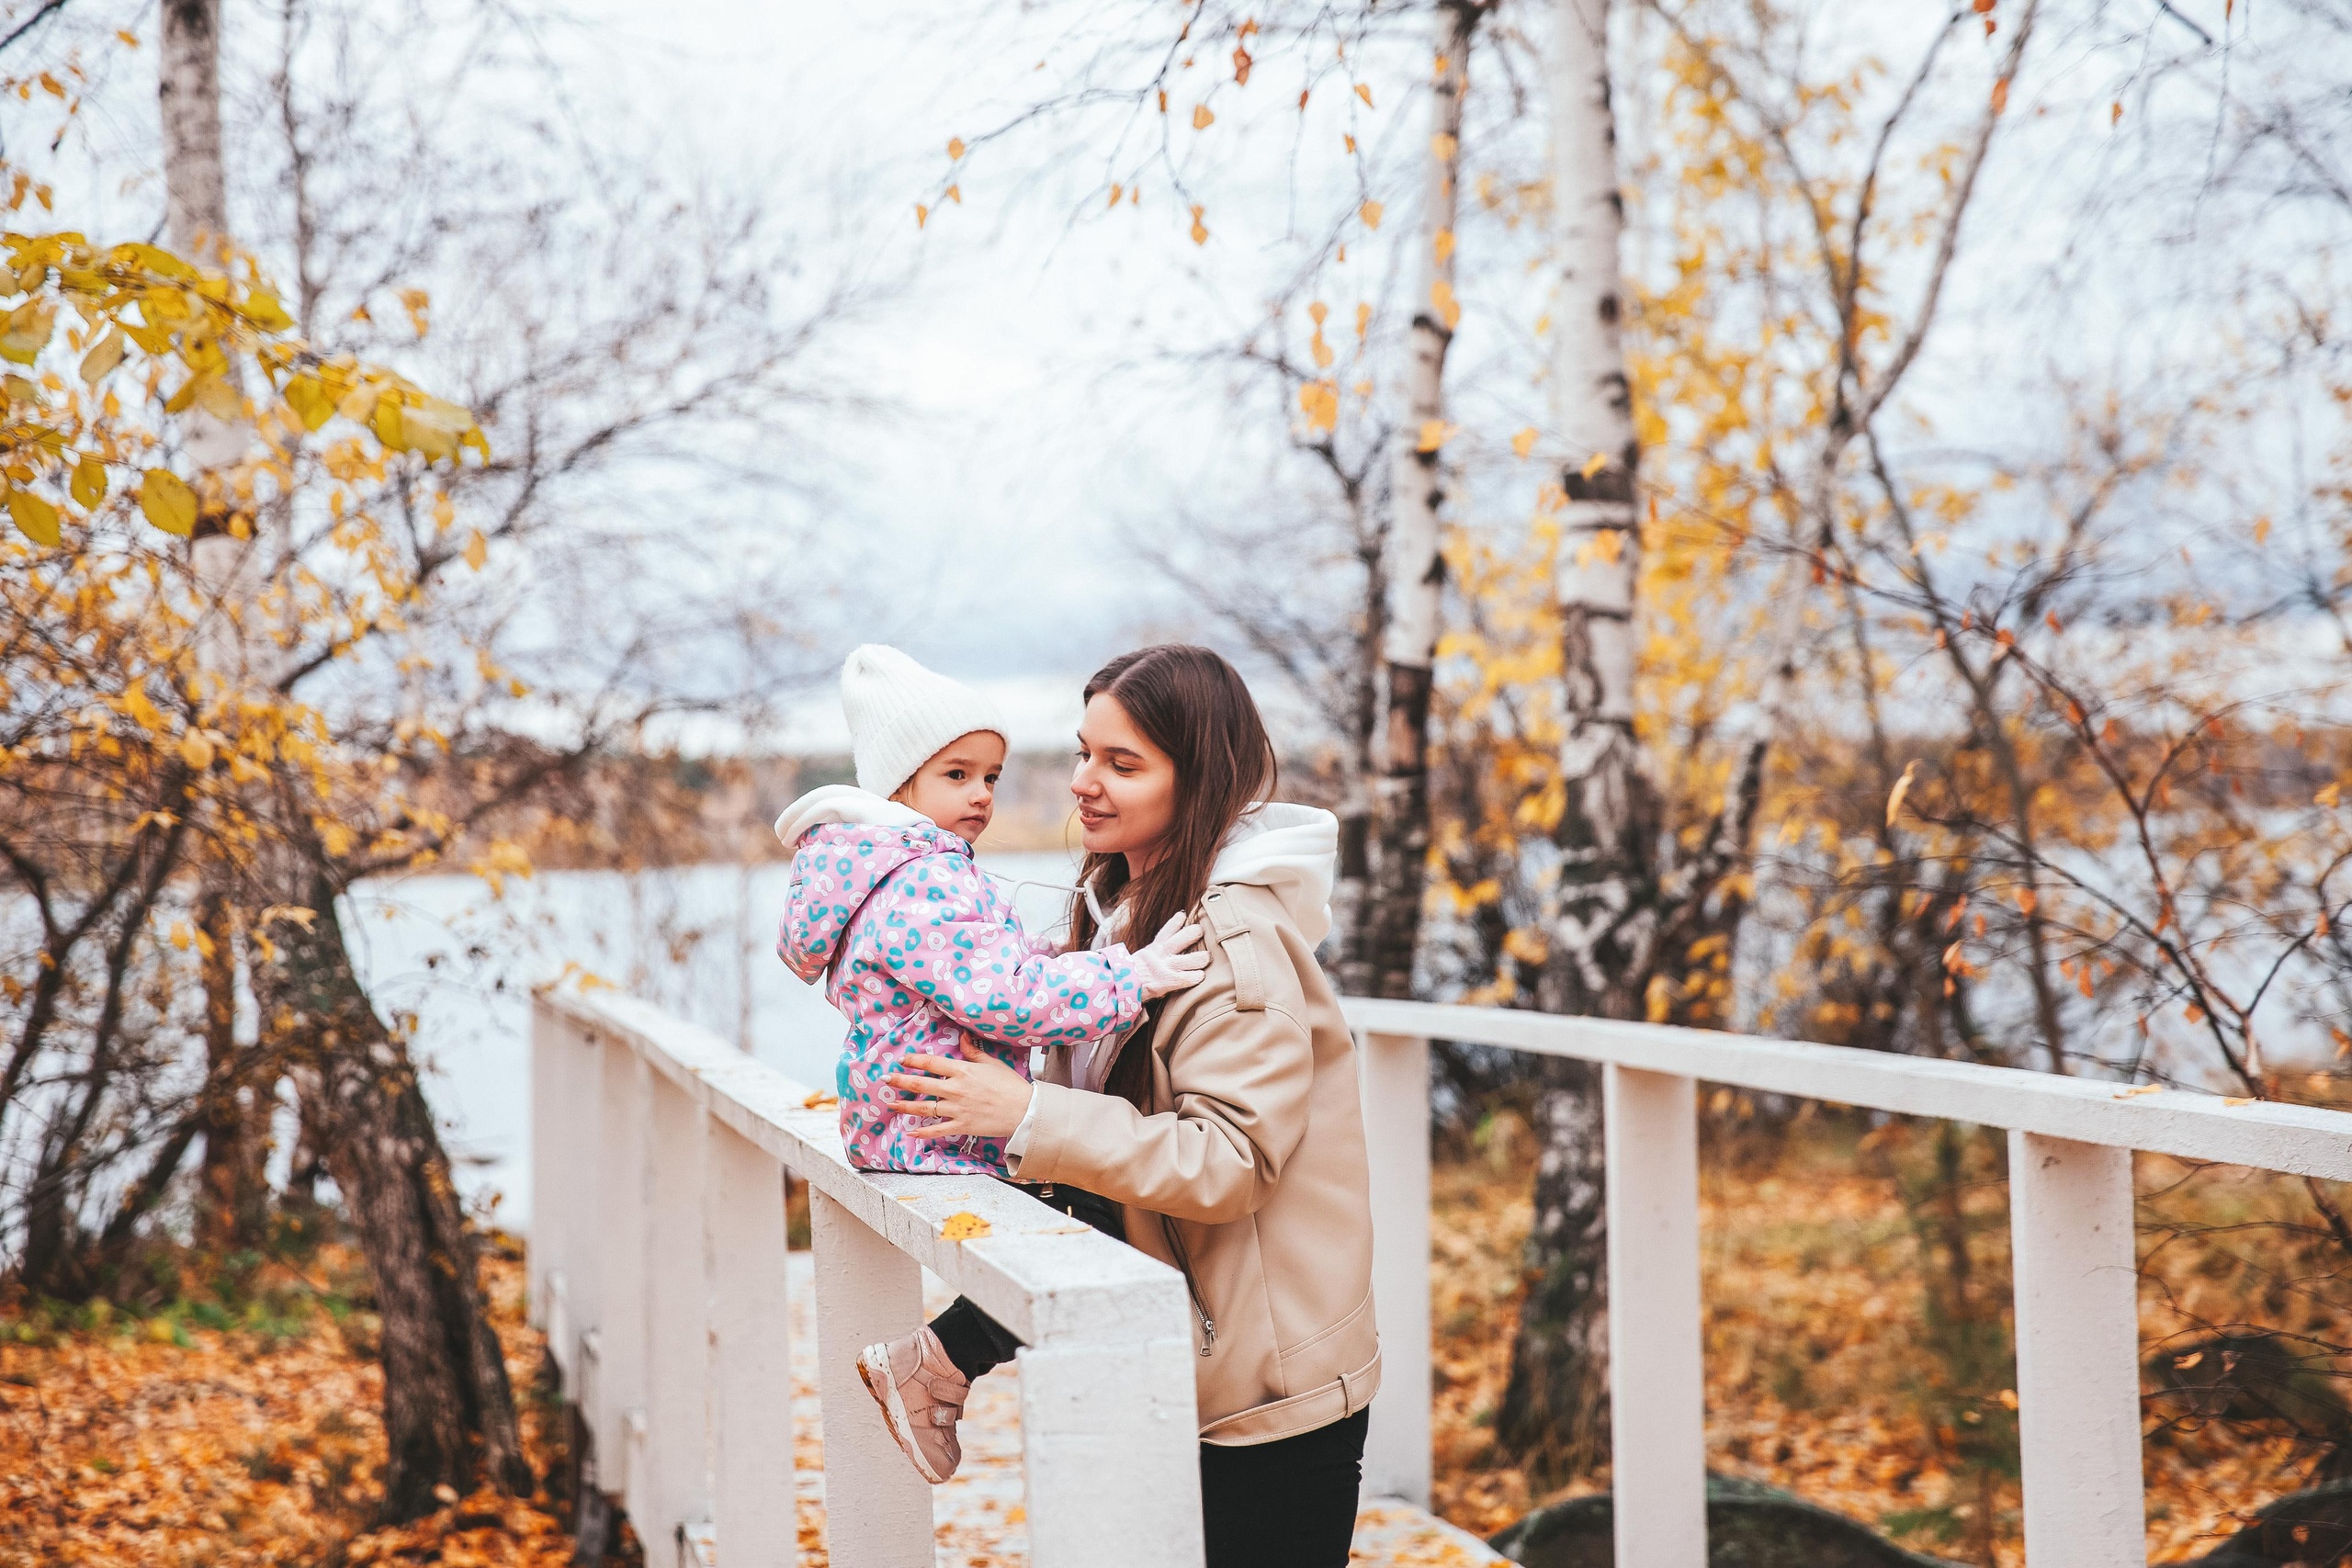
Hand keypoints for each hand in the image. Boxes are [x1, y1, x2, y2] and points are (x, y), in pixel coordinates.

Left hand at [882, 1043, 1034, 1140]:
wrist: (1024, 1110)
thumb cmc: (1010, 1085)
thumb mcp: (992, 1063)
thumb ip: (973, 1051)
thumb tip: (962, 1037)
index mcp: (963, 1071)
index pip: (931, 1063)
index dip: (914, 1060)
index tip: (902, 1059)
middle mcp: (956, 1089)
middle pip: (921, 1084)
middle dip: (900, 1081)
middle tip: (885, 1079)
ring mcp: (957, 1108)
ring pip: (924, 1107)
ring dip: (905, 1105)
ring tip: (890, 1104)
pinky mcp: (962, 1125)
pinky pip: (937, 1129)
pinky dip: (922, 1132)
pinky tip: (910, 1132)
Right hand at [1128, 911, 1210, 999]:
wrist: (1117, 984)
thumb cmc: (1125, 976)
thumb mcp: (1136, 961)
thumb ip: (1145, 958)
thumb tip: (1141, 956)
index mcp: (1151, 950)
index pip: (1165, 932)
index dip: (1175, 922)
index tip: (1183, 914)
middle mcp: (1159, 955)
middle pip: (1180, 940)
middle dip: (1192, 933)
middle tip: (1201, 930)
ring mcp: (1164, 967)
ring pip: (1189, 959)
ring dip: (1200, 958)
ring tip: (1207, 956)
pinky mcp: (1167, 980)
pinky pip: (1185, 978)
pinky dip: (1194, 977)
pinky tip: (1201, 976)